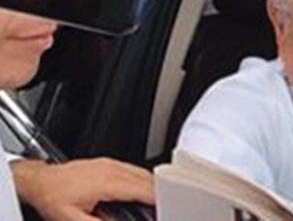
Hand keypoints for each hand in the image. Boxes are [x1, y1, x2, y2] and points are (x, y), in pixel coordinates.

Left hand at [11, 157, 154, 220]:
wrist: (38, 181)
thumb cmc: (52, 197)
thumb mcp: (73, 220)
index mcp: (108, 182)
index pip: (144, 189)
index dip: (159, 200)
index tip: (168, 209)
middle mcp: (112, 169)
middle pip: (148, 179)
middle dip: (159, 194)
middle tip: (165, 208)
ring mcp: (110, 164)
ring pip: (142, 173)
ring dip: (151, 187)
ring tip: (154, 202)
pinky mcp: (107, 163)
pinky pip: (133, 170)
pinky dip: (141, 181)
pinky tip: (138, 192)